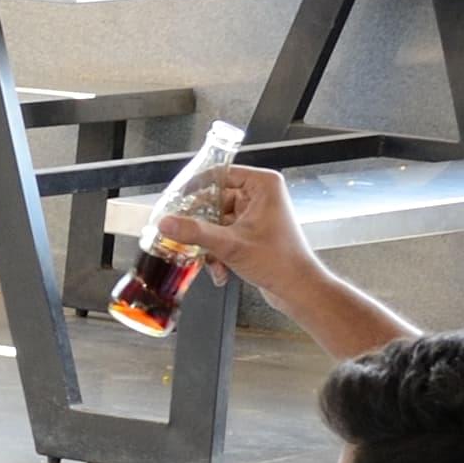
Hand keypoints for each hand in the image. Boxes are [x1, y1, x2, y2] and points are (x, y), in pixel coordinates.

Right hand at [154, 164, 310, 285]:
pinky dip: (218, 251)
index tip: (176, 200)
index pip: (220, 174)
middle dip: (201, 224)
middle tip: (184, 235)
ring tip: (209, 260)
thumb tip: (166, 223)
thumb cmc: (279, 262)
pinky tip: (219, 269)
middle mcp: (260, 195)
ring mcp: (256, 214)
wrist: (297, 288)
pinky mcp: (252, 232)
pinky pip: (224, 234)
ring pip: (217, 221)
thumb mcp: (230, 245)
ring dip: (209, 243)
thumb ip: (195, 232)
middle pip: (215, 200)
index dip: (195, 187)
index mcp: (262, 185)